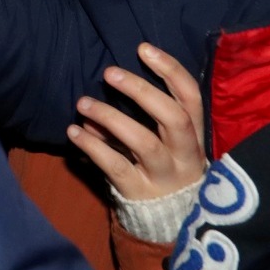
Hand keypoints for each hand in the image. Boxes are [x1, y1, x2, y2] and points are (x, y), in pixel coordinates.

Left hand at [67, 43, 207, 203]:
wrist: (171, 221)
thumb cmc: (164, 167)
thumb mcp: (164, 141)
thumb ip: (141, 117)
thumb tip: (104, 89)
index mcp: (195, 135)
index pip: (191, 96)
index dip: (170, 70)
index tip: (143, 48)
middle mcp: (185, 154)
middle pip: (173, 117)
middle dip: (141, 91)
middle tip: (110, 72)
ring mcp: (164, 176)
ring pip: (144, 142)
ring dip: (111, 118)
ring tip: (82, 103)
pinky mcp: (140, 193)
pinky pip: (116, 166)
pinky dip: (93, 147)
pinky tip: (74, 132)